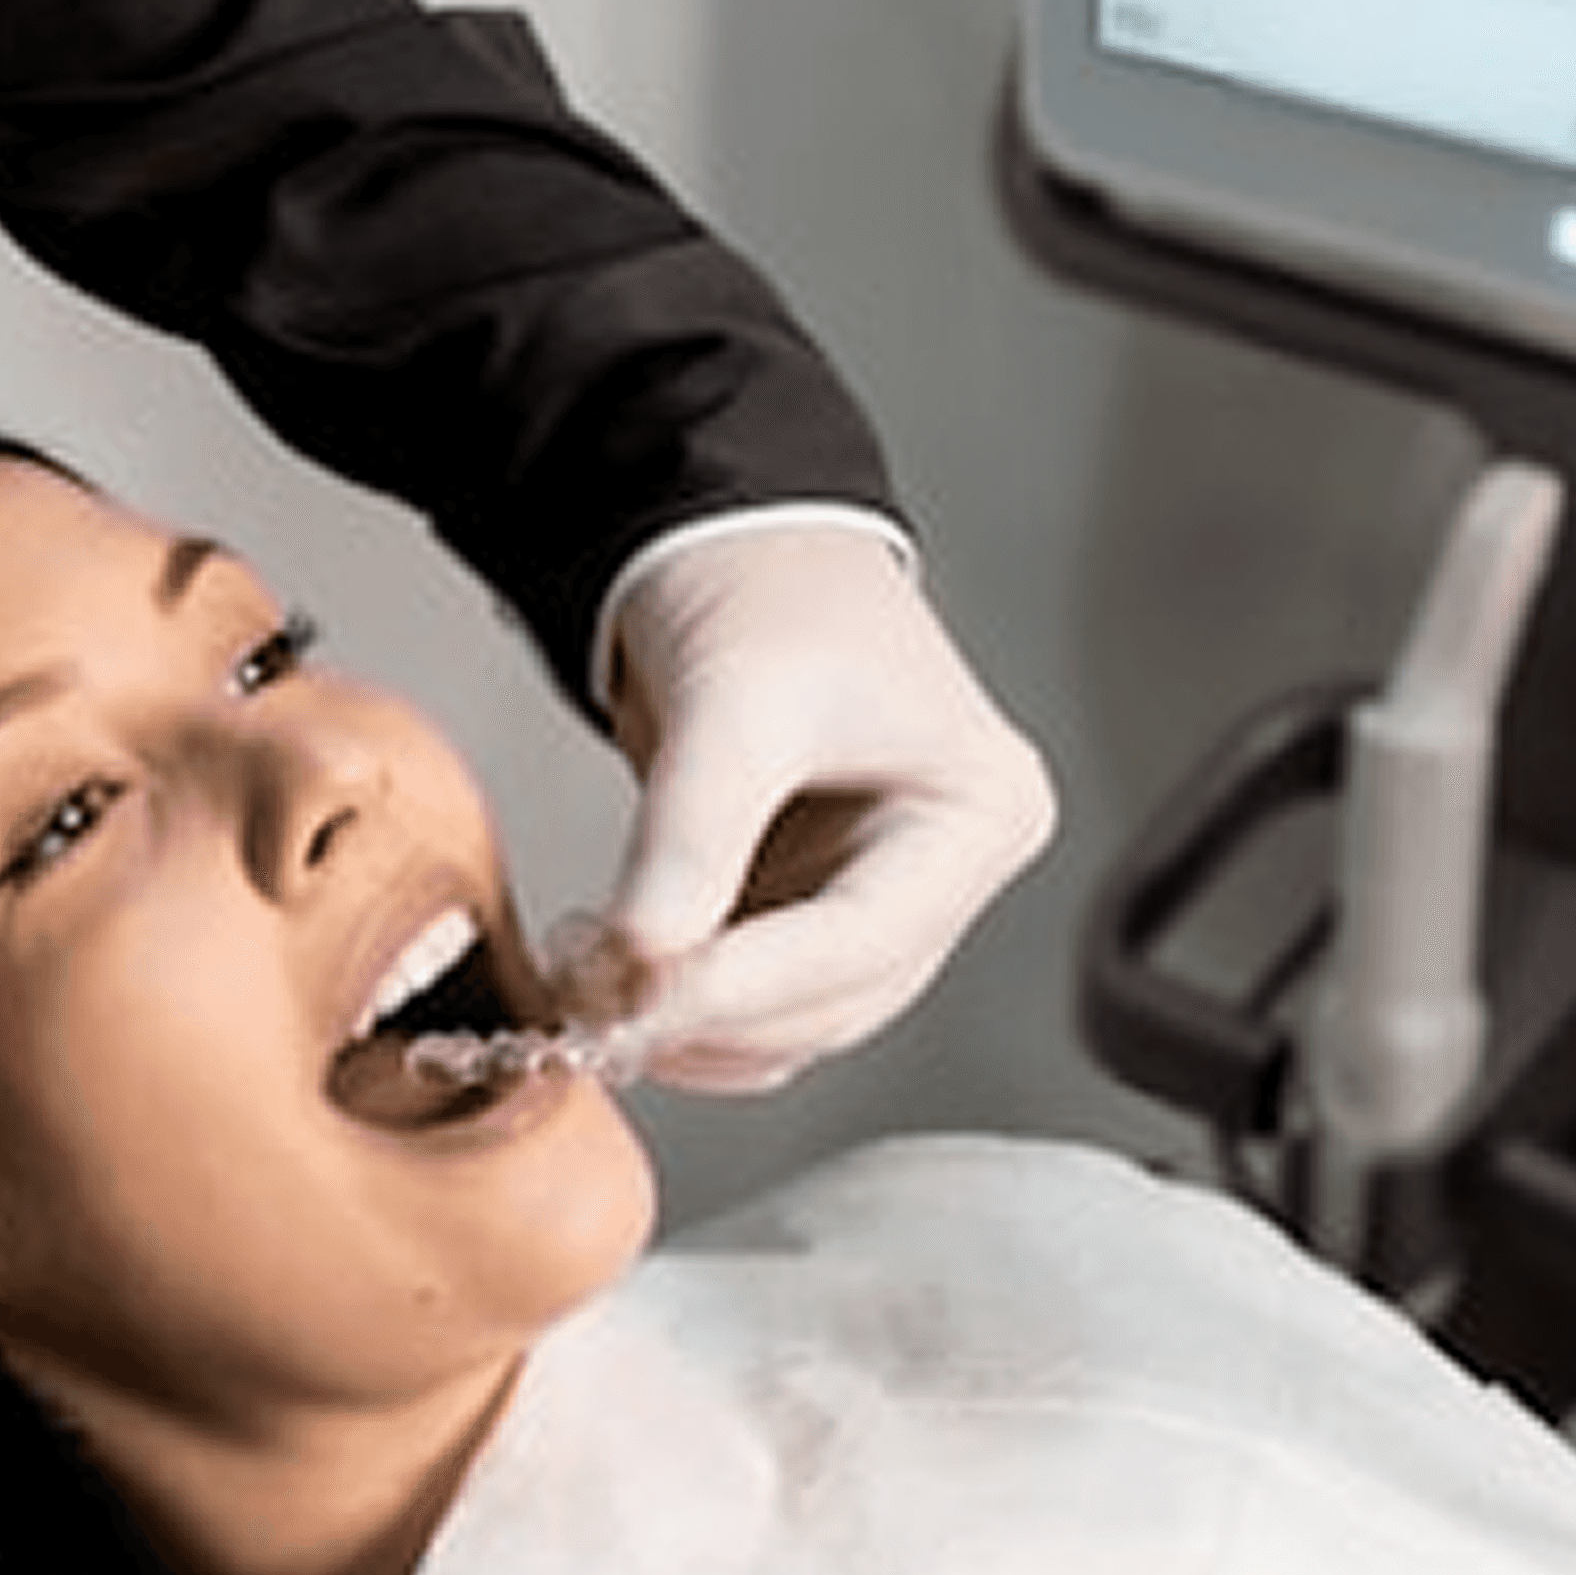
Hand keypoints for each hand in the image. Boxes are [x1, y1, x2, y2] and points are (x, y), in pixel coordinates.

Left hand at [590, 521, 1056, 1092]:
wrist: (730, 546)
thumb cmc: (769, 590)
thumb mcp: (733, 702)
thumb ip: (690, 835)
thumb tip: (644, 958)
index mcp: (981, 810)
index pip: (867, 935)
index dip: (749, 983)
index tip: (646, 1001)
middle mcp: (949, 870)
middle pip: (839, 997)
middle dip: (716, 1014)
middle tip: (600, 1012)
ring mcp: (886, 901)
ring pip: (797, 1021)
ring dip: (695, 1028)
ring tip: (593, 997)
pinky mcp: (814, 915)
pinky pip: (760, 1003)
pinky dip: (688, 1012)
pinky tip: (616, 989)